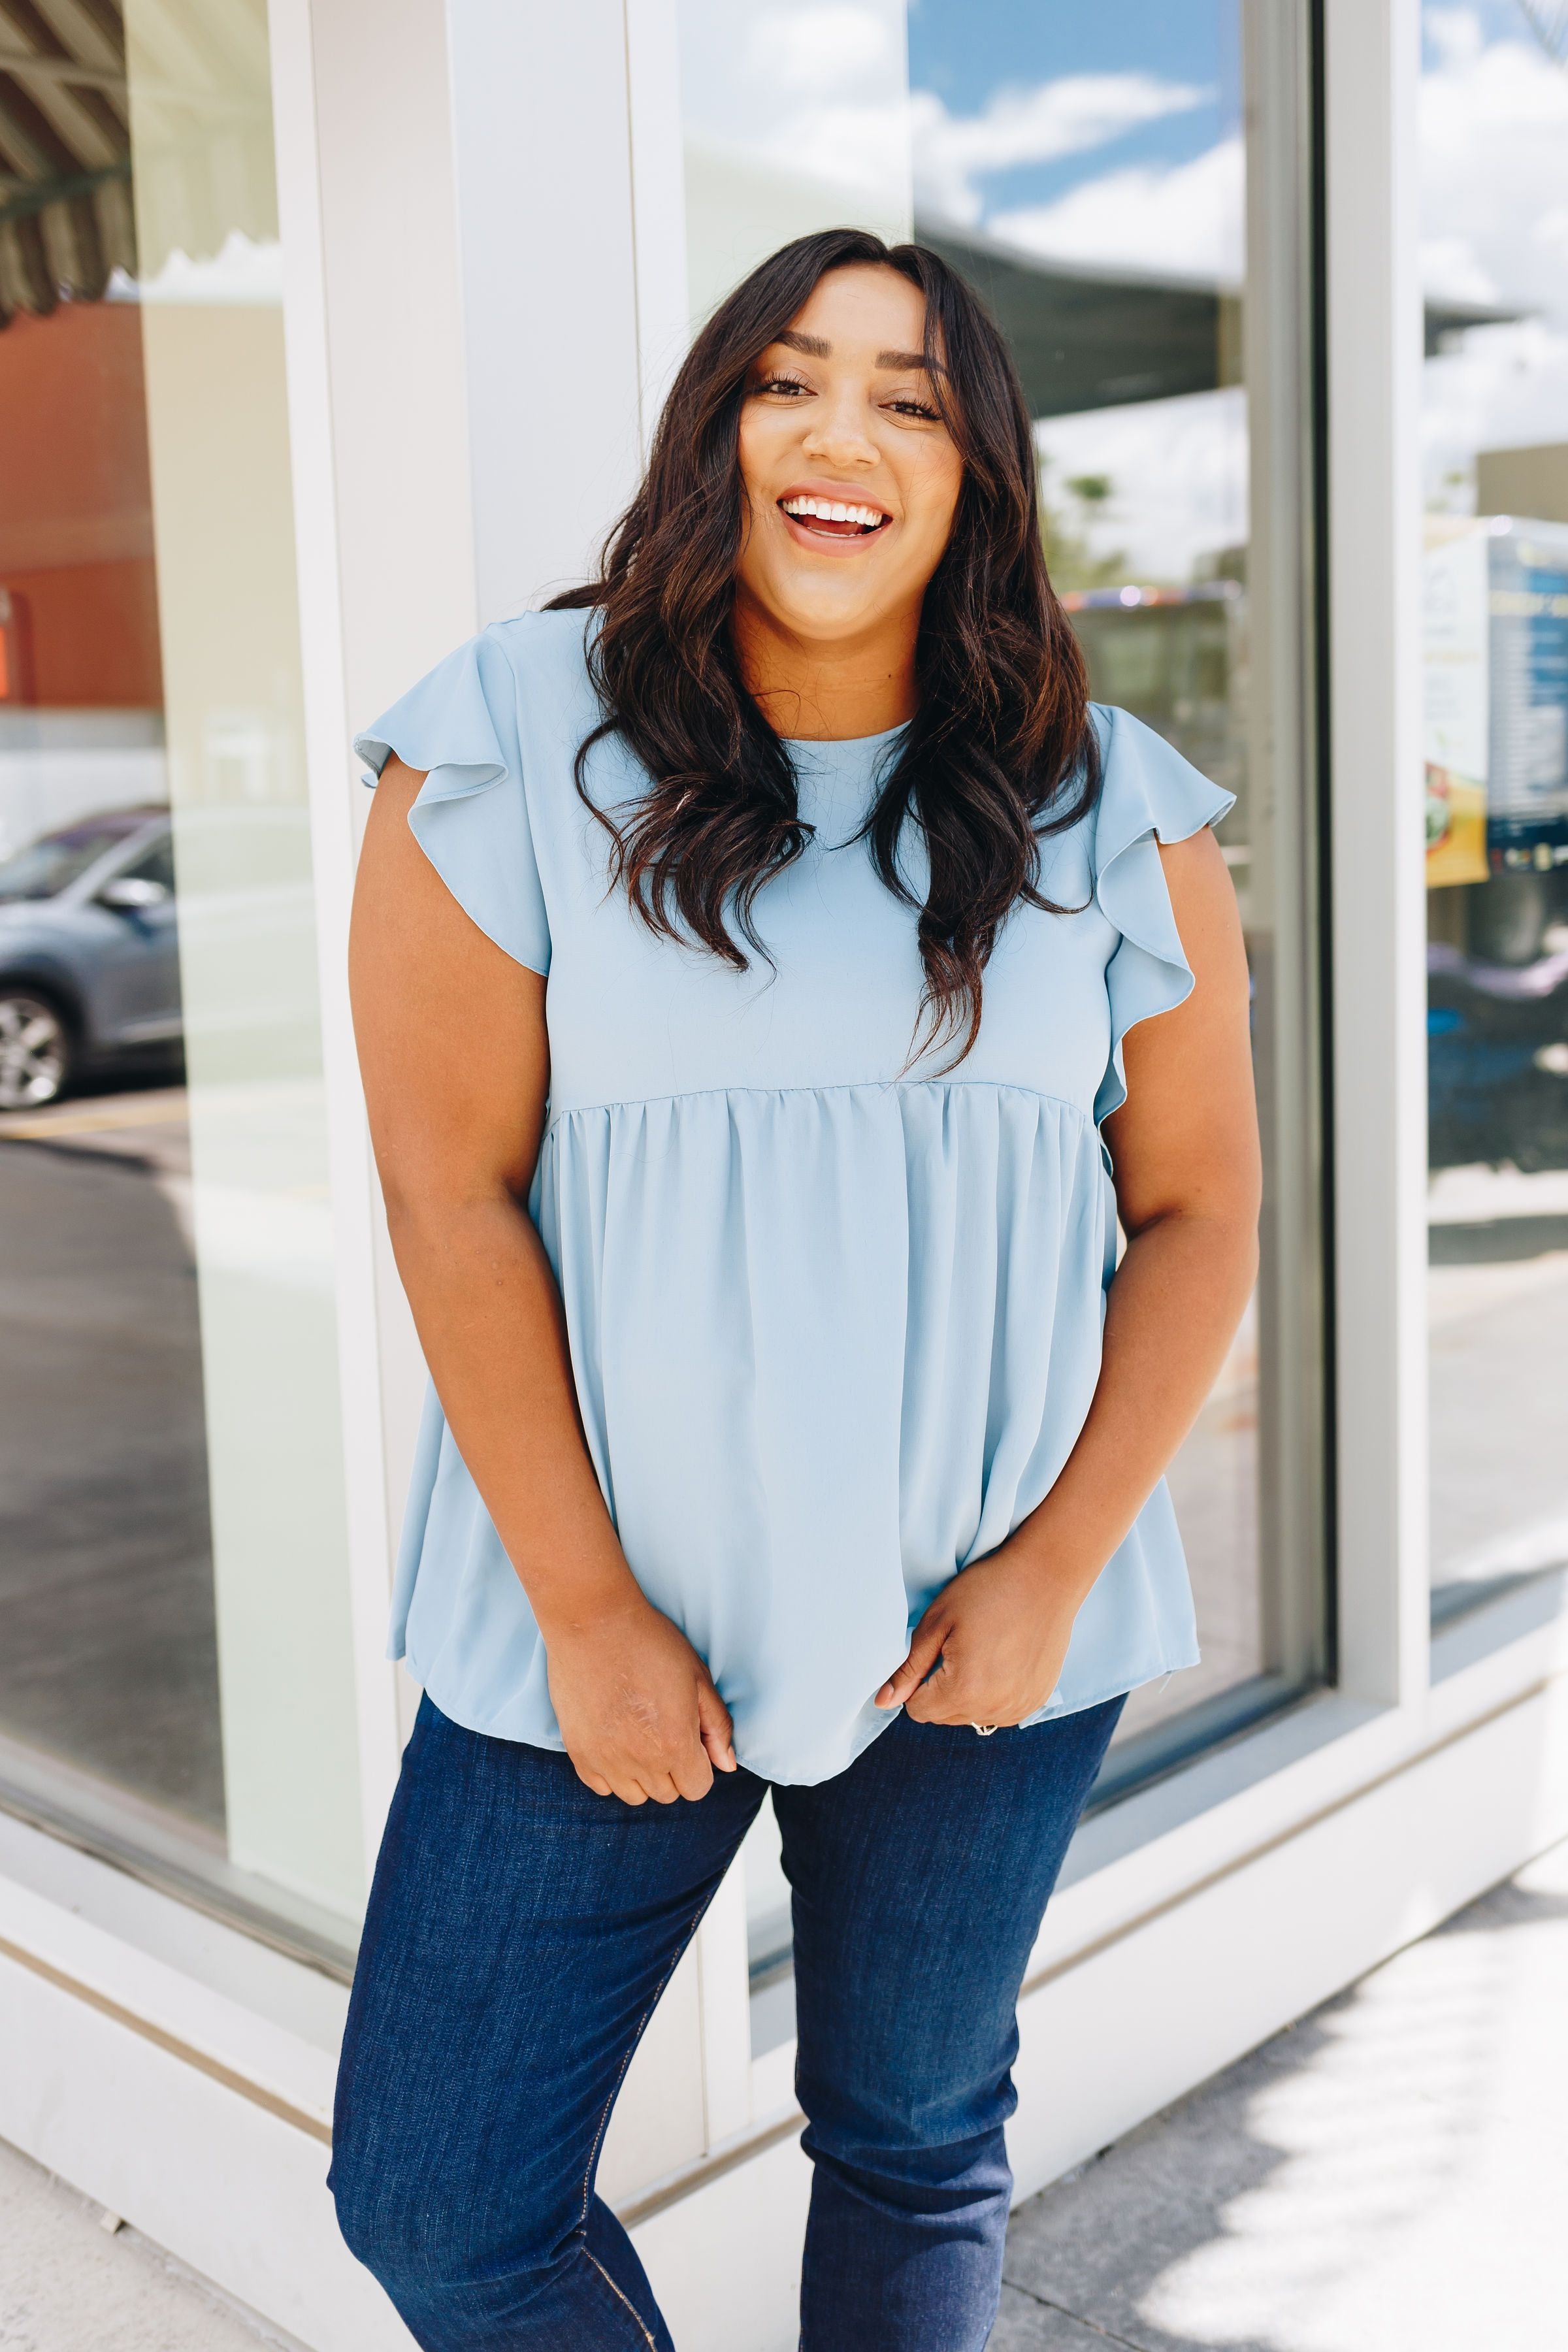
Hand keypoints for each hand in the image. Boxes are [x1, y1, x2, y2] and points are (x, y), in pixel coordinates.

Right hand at [545, 1595, 736, 1803]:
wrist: (593, 1622)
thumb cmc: (650, 1643)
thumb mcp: (697, 1678)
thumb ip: (716, 1726)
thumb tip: (726, 1764)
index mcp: (674, 1744)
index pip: (697, 1787)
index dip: (699, 1765)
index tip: (690, 1739)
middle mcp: (639, 1761)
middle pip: (667, 1793)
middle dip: (673, 1769)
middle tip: (663, 1729)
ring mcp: (604, 1760)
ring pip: (633, 1794)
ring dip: (642, 1774)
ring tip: (638, 1735)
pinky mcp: (577, 1752)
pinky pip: (601, 1785)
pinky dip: (611, 1772)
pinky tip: (615, 1739)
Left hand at [874, 1542, 1079, 1727]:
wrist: (1046, 1576)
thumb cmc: (987, 1590)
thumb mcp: (937, 1621)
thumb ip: (909, 1667)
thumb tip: (883, 1701)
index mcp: (964, 1689)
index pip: (918, 1710)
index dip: (916, 1681)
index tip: (933, 1651)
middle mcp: (994, 1708)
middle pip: (944, 1716)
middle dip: (940, 1689)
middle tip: (957, 1646)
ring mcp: (1019, 1707)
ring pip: (972, 1716)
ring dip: (967, 1694)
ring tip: (981, 1651)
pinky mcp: (1036, 1700)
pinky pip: (1000, 1711)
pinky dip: (993, 1693)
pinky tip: (1001, 1660)